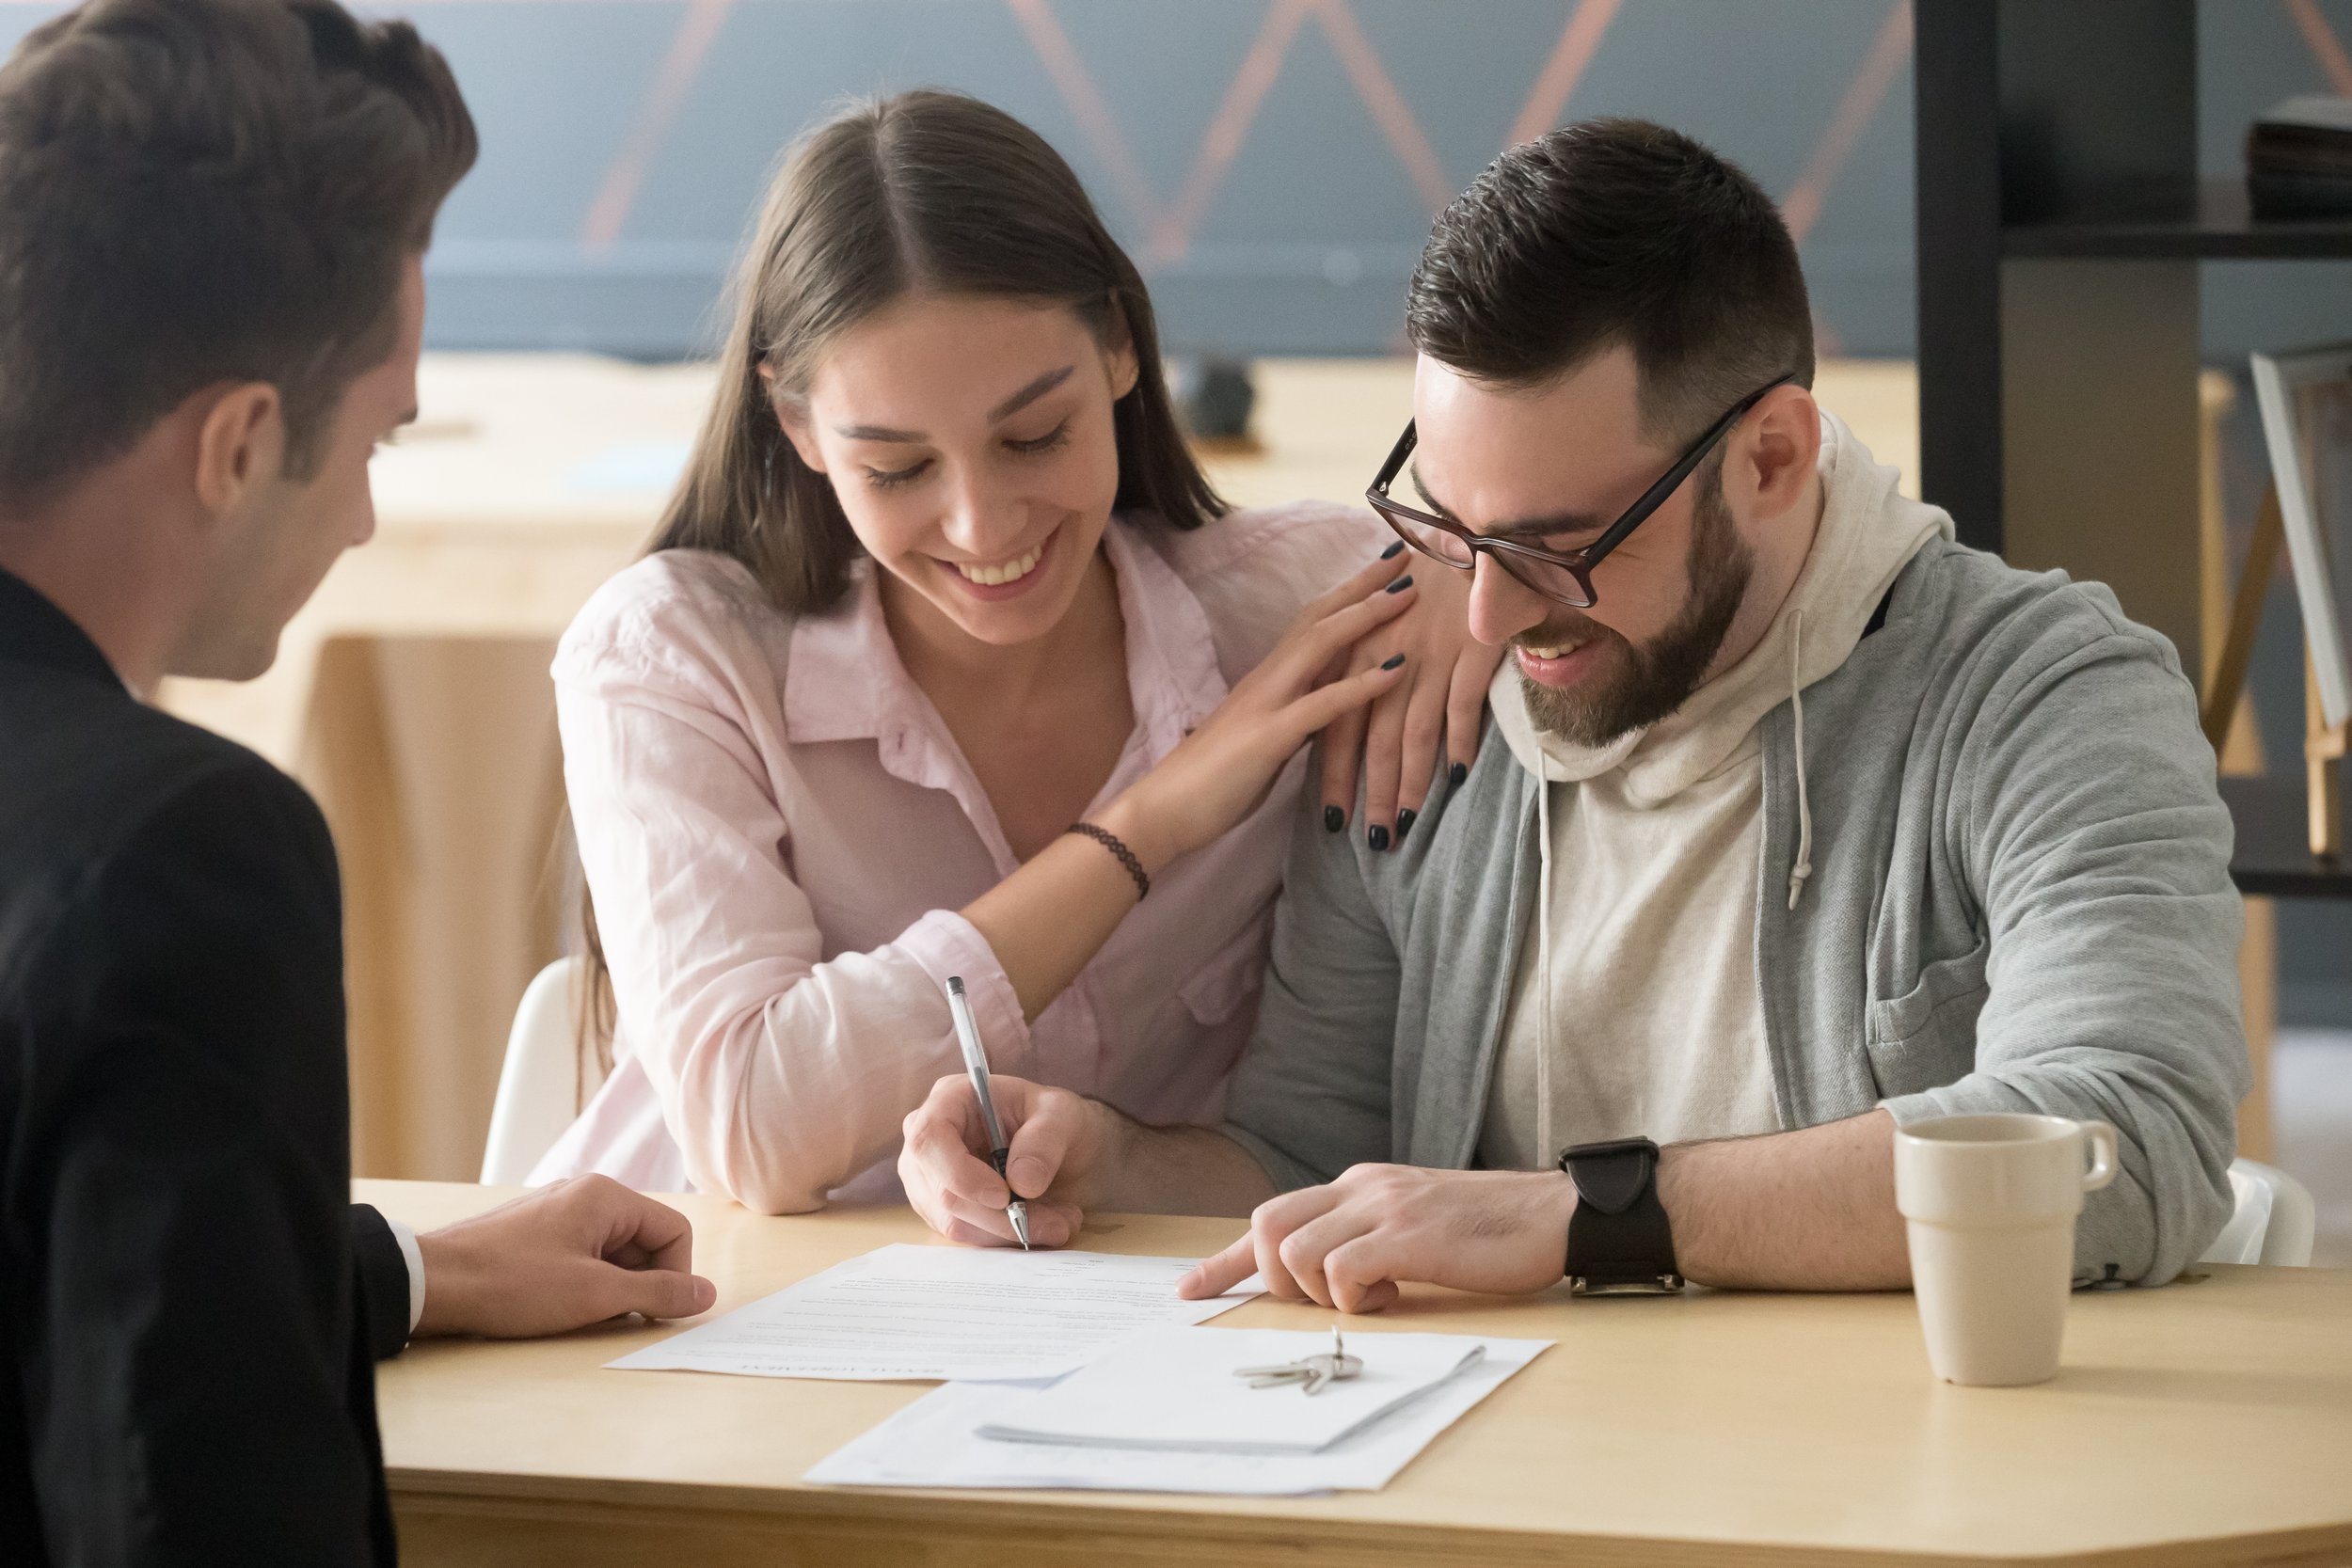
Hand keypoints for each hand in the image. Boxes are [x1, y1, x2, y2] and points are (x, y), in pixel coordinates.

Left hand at [412, 1175, 716, 1337]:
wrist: (433, 1283)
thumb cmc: (513, 1284)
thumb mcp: (595, 1295)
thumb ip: (658, 1292)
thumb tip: (707, 1293)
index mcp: (606, 1197)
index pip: (673, 1231)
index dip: (675, 1275)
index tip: (654, 1312)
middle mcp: (585, 1195)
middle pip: (643, 1241)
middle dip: (639, 1284)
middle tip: (613, 1318)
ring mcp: (557, 1213)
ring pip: (611, 1252)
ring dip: (610, 1288)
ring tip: (580, 1314)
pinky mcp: (534, 1234)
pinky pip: (581, 1256)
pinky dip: (583, 1284)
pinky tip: (558, 1307)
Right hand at [898, 1072, 1111, 1247]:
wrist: (1058, 1144)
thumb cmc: (1051, 1118)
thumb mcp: (1062, 1115)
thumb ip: (1044, 1141)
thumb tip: (1022, 1183)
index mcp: (948, 1100)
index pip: (929, 1139)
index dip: (960, 1174)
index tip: (1005, 1196)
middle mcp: (928, 1140)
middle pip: (944, 1191)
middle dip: (1003, 1216)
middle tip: (1058, 1223)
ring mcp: (928, 1178)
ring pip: (956, 1222)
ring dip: (1011, 1231)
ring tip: (1061, 1222)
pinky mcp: (940, 1210)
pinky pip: (967, 1235)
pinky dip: (1006, 1238)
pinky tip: (1042, 1224)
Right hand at [1103, 551, 1416, 868]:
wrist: (1162, 811)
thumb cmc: (1210, 783)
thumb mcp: (1263, 741)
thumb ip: (1293, 720)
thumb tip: (1325, 713)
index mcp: (1267, 681)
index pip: (1311, 622)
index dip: (1348, 593)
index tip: (1385, 570)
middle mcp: (1267, 680)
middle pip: (1319, 616)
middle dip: (1364, 584)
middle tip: (1408, 555)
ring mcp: (1267, 704)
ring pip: (1321, 644)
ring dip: (1368, 615)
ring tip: (1409, 593)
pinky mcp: (1269, 737)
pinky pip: (1323, 704)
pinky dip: (1364, 684)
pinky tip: (1399, 670)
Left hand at [1176, 1164, 1574, 1312]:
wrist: (1555, 1214)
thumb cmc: (1490, 1230)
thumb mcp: (1413, 1224)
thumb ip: (1367, 1237)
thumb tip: (1326, 1279)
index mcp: (1358, 1185)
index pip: (1272, 1215)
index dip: (1223, 1260)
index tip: (1189, 1291)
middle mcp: (1361, 1188)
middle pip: (1265, 1225)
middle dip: (1273, 1279)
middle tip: (1320, 1301)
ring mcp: (1384, 1208)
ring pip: (1295, 1251)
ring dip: (1318, 1292)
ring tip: (1371, 1297)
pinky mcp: (1411, 1236)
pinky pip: (1343, 1270)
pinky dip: (1353, 1297)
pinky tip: (1392, 1296)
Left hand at [1318, 549, 1499, 847]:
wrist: (1469, 535)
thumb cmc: (1427, 584)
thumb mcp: (1382, 623)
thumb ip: (1366, 669)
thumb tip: (1356, 719)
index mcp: (1358, 653)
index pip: (1338, 724)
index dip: (1335, 774)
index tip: (1333, 819)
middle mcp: (1387, 659)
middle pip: (1374, 739)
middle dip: (1371, 794)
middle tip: (1372, 841)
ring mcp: (1429, 656)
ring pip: (1413, 732)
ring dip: (1410, 783)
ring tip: (1407, 824)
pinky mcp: (1469, 650)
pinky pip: (1462, 705)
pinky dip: (1461, 742)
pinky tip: (1458, 776)